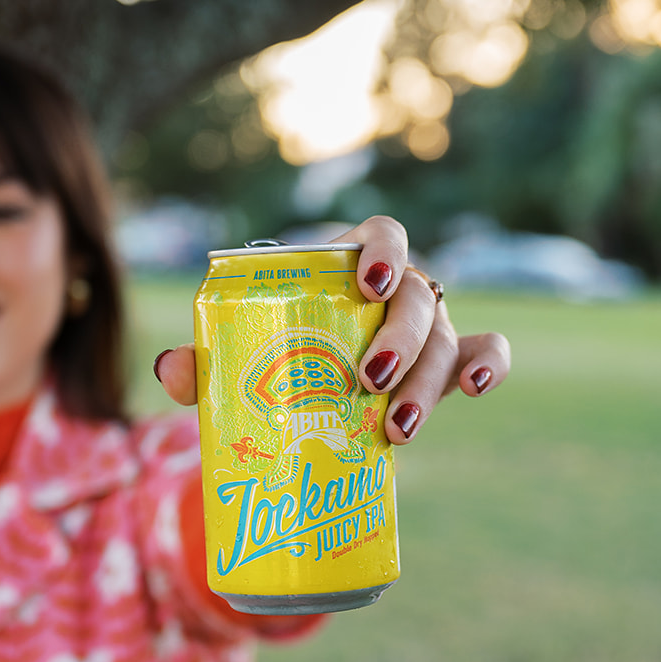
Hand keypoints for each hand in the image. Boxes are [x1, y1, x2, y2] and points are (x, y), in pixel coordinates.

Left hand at [153, 216, 510, 443]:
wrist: (304, 384)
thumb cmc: (270, 349)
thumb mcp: (239, 349)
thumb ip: (206, 354)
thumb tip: (170, 369)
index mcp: (349, 262)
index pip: (384, 233)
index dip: (383, 252)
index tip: (367, 283)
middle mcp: (397, 287)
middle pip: (416, 296)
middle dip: (399, 340)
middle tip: (368, 381)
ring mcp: (428, 324)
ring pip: (445, 336)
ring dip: (427, 381)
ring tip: (396, 429)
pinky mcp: (448, 360)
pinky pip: (483, 350)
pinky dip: (490, 364)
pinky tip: (478, 388)